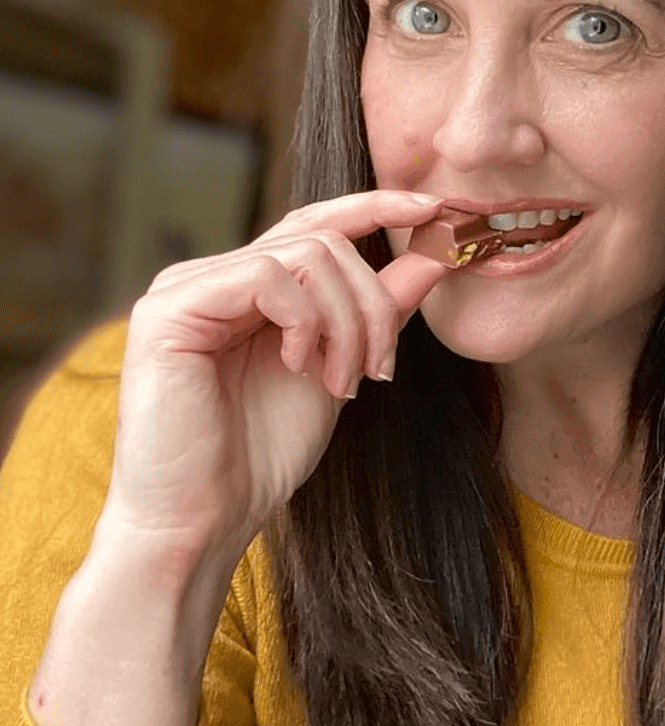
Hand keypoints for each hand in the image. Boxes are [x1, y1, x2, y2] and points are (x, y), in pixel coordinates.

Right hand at [108, 190, 450, 563]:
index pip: (317, 224)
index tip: (436, 208)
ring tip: (343, 381)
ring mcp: (186, 287)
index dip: (376, 206)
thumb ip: (381, 309)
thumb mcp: (342, 367)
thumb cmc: (262, 453)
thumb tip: (433, 255)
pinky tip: (300, 367)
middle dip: (374, 302)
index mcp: (250, 288)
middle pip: (324, 241)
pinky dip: (304, 321)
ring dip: (347, 321)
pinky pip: (264, 276)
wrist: (206, 519)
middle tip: (380, 368)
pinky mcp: (168, 308)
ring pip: (305, 255)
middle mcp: (214, 276)